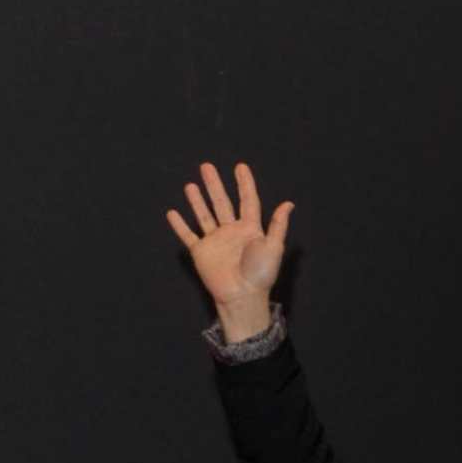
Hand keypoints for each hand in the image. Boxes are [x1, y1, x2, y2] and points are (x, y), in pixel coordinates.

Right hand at [164, 159, 292, 334]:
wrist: (242, 296)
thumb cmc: (261, 273)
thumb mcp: (273, 247)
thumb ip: (278, 225)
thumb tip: (289, 203)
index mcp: (250, 229)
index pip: (248, 201)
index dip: (245, 184)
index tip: (240, 167)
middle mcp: (231, 232)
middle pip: (222, 203)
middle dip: (215, 185)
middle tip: (207, 166)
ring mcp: (215, 241)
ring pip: (204, 215)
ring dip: (197, 200)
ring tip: (190, 184)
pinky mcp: (201, 252)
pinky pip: (188, 235)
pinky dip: (179, 225)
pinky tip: (172, 213)